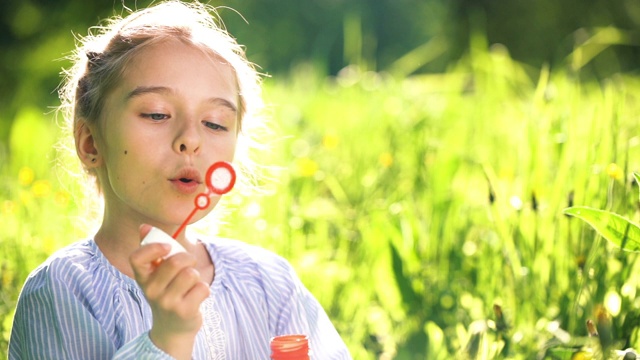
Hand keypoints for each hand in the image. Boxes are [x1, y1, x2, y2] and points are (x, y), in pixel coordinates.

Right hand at [130, 224, 209, 359]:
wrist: (172, 329)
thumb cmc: (167, 292)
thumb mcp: (156, 274)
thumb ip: (152, 250)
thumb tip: (145, 226)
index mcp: (142, 278)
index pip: (137, 257)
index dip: (154, 247)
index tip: (168, 247)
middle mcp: (151, 291)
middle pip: (175, 262)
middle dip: (189, 258)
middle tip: (190, 264)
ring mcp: (167, 303)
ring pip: (191, 274)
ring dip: (196, 275)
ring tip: (191, 284)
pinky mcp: (184, 311)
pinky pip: (202, 287)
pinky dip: (204, 289)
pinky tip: (196, 297)